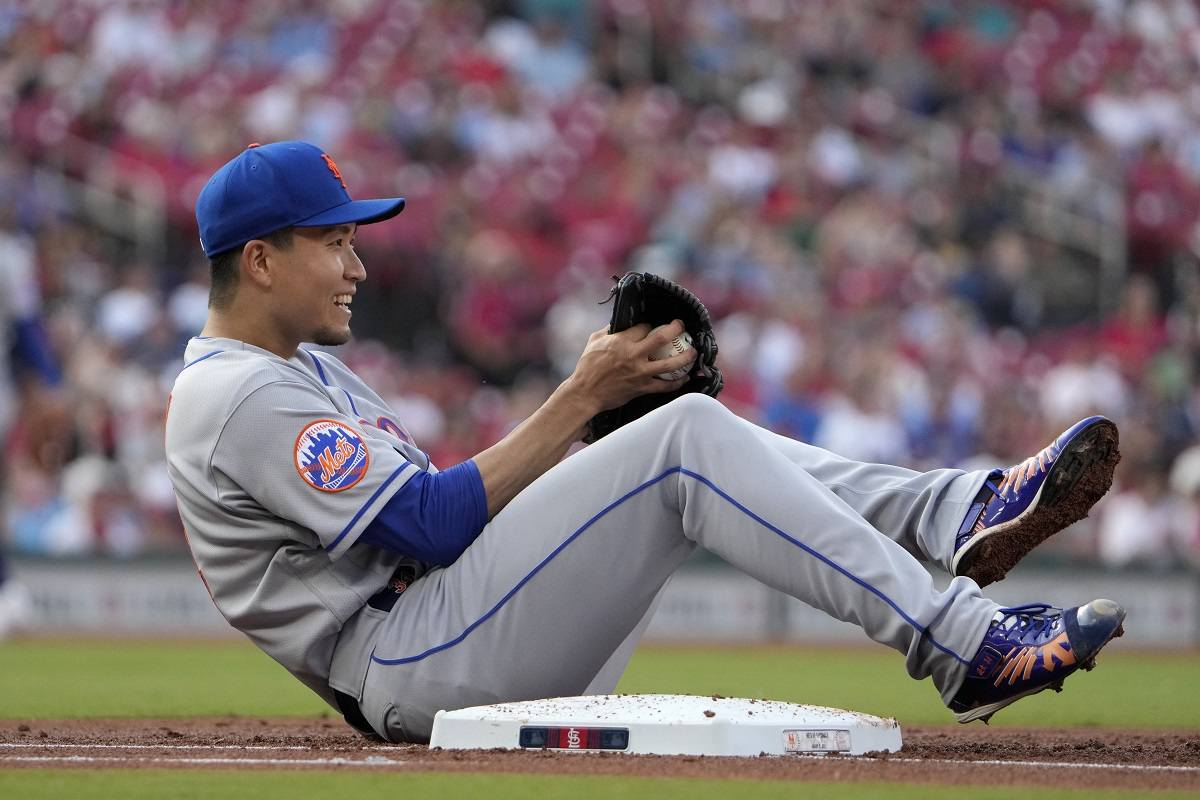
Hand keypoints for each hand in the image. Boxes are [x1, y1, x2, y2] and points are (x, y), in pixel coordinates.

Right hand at [565, 319, 694, 414]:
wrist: (585, 393)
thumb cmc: (587, 366)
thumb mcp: (595, 340)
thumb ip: (610, 330)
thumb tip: (621, 322)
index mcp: (621, 341)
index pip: (644, 326)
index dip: (652, 324)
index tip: (654, 326)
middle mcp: (633, 355)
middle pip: (662, 338)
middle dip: (676, 329)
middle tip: (682, 327)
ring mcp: (639, 372)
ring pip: (670, 364)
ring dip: (685, 357)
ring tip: (693, 352)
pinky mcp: (642, 388)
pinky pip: (665, 385)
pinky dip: (677, 382)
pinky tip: (684, 377)